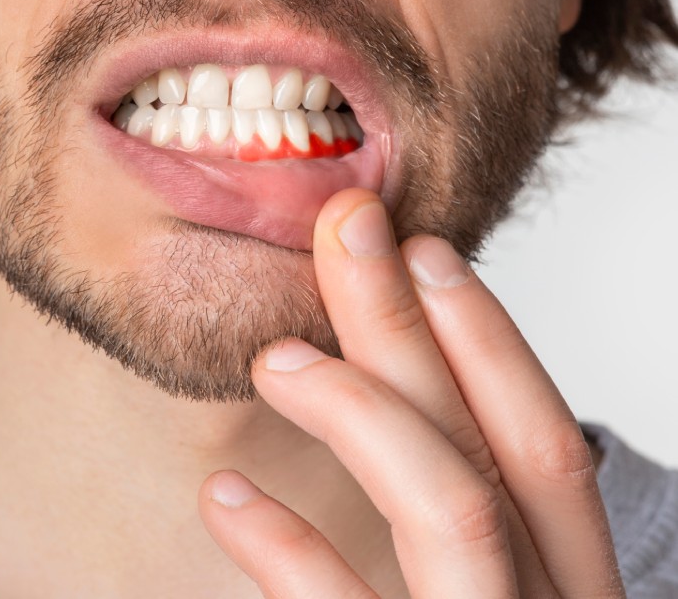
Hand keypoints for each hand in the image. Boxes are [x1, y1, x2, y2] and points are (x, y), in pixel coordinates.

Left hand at [198, 188, 624, 597]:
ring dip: (360, 407)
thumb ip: (453, 518)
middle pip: (494, 445)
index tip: (423, 251)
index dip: (490, 338)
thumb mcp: (478, 594)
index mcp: (570, 584)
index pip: (549, 446)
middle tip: (344, 231)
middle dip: (414, 323)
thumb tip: (384, 385)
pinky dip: (284, 543)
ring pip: (453, 504)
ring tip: (274, 360)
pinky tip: (223, 495)